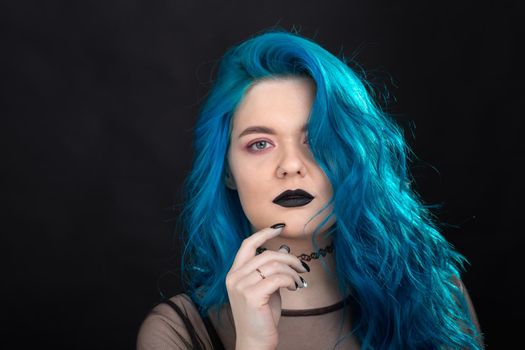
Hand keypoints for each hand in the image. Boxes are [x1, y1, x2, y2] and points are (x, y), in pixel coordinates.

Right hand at [225, 223, 307, 349]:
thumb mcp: (265, 288)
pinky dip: (290, 280)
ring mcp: (241, 286)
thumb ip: (270, 270)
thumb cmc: (261, 316)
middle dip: (289, 258)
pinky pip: (277, 278)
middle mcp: (234, 277)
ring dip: (292, 271)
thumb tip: (284, 251)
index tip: (279, 228)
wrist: (254, 342)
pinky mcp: (251, 296)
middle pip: (266, 254)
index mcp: (234, 273)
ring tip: (298, 282)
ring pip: (273, 265)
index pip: (247, 245)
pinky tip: (294, 287)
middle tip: (301, 267)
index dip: (264, 233)